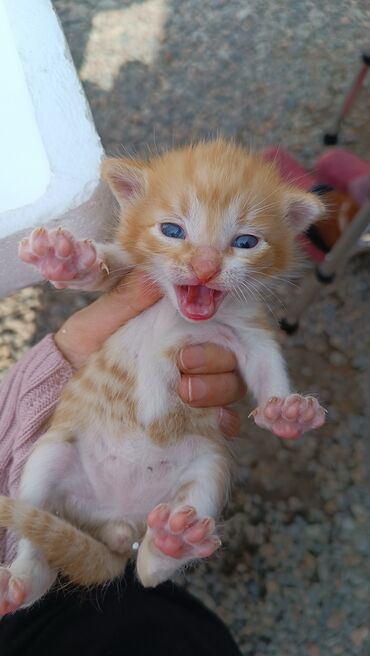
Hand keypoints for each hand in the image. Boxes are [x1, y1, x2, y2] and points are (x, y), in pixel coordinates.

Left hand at [55, 270, 244, 437]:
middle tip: (183, 361)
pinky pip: (224, 420)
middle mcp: (199, 353)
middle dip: (215, 360)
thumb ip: (135, 293)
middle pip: (233, 357)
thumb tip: (167, 268)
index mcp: (185, 324)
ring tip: (184, 390)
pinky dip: (224, 420)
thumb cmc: (88, 340)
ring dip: (216, 388)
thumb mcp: (108, 313)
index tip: (210, 323)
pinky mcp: (193, 417)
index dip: (233, 324)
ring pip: (231, 386)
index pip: (226, 322)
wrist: (69, 381)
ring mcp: (198, 386)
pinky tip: (215, 420)